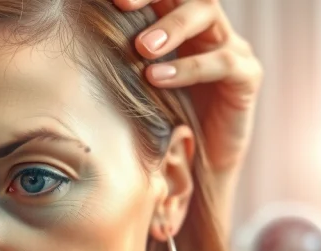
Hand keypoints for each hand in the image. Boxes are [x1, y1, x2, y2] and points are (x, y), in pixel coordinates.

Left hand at [116, 0, 263, 177]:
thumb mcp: (135, 87)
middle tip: (121, 4)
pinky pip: (223, 62)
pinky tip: (158, 78)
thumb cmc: (161, 121)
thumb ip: (119, 60)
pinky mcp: (248, 76)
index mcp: (181, 24)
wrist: (199, 164)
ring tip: (141, 48)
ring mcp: (232, 47)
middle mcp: (208, 28)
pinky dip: (189, 67)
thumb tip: (73, 36)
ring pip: (207, 14)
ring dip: (172, 26)